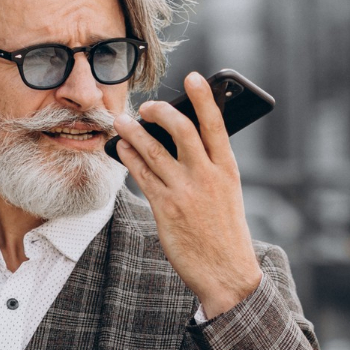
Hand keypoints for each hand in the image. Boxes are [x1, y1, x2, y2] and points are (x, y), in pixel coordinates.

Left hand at [114, 71, 262, 317]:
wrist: (226, 272)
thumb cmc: (225, 231)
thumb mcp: (228, 193)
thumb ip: (210, 166)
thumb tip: (183, 139)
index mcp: (228, 169)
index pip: (216, 124)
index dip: (203, 97)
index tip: (193, 77)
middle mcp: (207, 176)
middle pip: (181, 129)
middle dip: (160, 112)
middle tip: (146, 106)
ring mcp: (185, 191)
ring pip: (153, 150)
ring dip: (133, 132)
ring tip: (121, 121)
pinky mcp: (166, 208)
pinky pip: (142, 174)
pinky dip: (129, 157)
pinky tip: (121, 149)